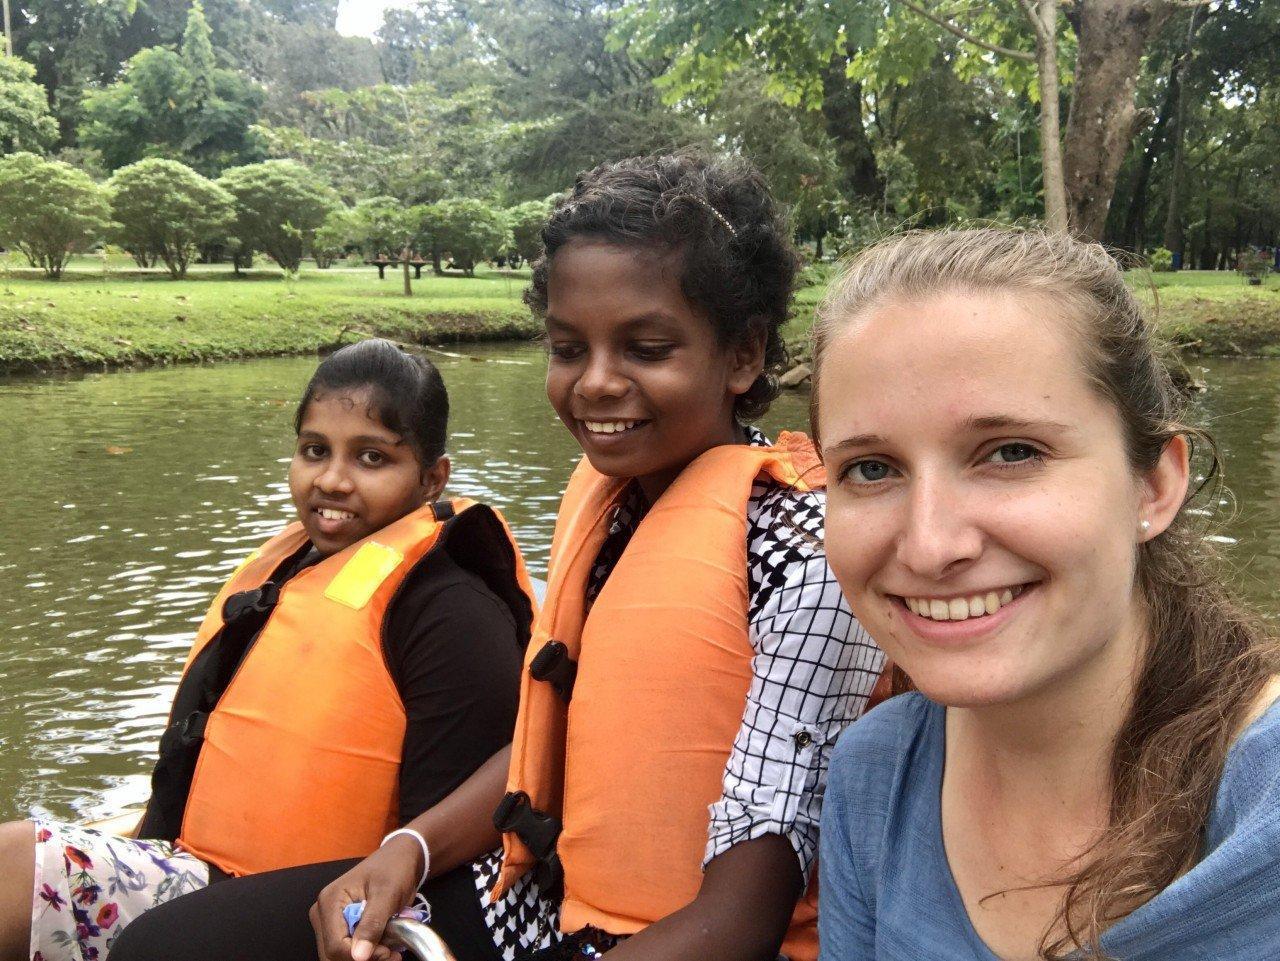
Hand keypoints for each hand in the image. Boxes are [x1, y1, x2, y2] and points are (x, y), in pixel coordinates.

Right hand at [310, 836, 424, 960]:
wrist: (400, 858)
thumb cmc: (394, 868)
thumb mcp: (387, 894)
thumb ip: (372, 924)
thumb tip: (359, 956)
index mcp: (330, 901)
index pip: (335, 945)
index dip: (359, 956)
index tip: (386, 952)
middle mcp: (323, 913)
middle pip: (333, 954)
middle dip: (362, 958)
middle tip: (389, 952)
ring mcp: (330, 922)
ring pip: (340, 955)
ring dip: (366, 957)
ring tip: (390, 950)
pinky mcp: (340, 927)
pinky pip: (348, 950)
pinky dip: (366, 953)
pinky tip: (384, 947)